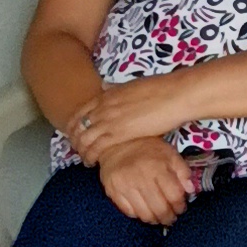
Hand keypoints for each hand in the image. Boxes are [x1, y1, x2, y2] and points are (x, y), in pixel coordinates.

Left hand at [66, 72, 197, 166]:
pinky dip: (91, 156)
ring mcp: (109, 121)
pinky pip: (96, 148)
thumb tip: (105, 86)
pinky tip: (93, 162)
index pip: (79, 112)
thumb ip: (115, 88)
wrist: (172, 95)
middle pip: (78, 127)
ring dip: (82, 151)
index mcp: (106, 95)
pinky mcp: (118, 134)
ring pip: (84, 139)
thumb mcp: (130, 84)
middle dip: (75, 141)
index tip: (76, 134)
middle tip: (79, 150)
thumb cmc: (158, 89)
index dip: (74, 126)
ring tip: (86, 160)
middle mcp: (102, 108)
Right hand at [97, 144, 194, 225]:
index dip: (180, 206)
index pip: (174, 196)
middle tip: (171, 218)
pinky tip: (144, 211)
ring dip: (154, 219)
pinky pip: (128, 212)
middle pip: (160, 209)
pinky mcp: (112, 192)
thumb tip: (190, 190)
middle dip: (168, 217)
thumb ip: (183, 171)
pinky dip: (138, 215)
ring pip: (144, 214)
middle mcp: (141, 178)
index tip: (181, 208)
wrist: (116, 143)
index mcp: (158, 168)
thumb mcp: (170, 154)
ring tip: (158, 217)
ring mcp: (124, 186)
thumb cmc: (148, 149)